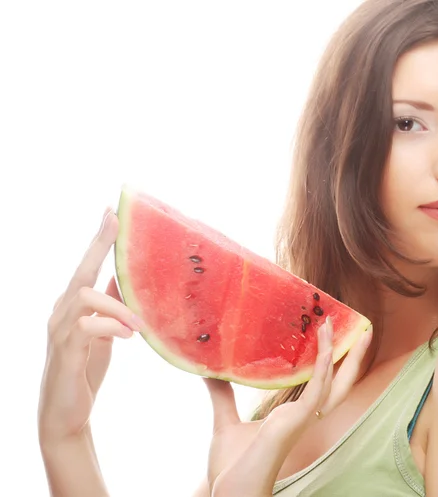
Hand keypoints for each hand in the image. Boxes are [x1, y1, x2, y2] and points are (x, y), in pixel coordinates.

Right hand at [38, 208, 141, 445]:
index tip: (111, 212)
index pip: (85, 267)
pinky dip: (110, 326)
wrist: (66, 413)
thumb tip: (120, 280)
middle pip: (80, 271)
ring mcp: (60, 331)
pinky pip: (85, 328)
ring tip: (137, 325)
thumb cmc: (84, 371)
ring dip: (116, 306)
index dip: (98, 240)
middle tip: (115, 220)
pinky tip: (127, 334)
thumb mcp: (104, 334)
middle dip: (98, 245)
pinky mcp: (65, 352)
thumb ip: (108, 307)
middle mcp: (61, 313)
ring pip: (83, 296)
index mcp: (72, 307)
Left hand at [204, 316, 372, 496]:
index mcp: (292, 415)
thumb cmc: (231, 466)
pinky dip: (323, 365)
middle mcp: (304, 415)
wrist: (230, 492)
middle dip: (353, 357)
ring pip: (333, 380)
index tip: (332, 336)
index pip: (320, 384)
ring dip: (338, 351)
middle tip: (364, 329)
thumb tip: (208, 372)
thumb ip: (222, 395)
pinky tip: (324, 344)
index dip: (330, 361)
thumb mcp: (225, 421)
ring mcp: (303, 418)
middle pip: (339, 381)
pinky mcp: (297, 420)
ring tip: (343, 325)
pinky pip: (318, 388)